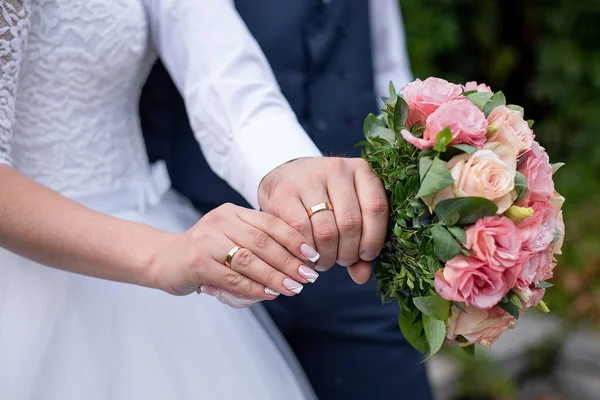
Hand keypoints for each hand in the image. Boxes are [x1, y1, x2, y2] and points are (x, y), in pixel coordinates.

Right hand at [150, 203, 319, 306]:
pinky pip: (232, 277)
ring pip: (249, 260)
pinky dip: (253, 287)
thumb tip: (298, 261)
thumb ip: (257, 242)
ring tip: (293, 288)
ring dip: (275, 276)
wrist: (164, 259)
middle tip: (308, 276)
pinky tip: (269, 293)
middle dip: (289, 261)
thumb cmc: (206, 251)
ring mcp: (207, 241)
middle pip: (263, 242)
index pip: (270, 222)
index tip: (313, 255)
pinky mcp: (197, 263)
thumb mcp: (231, 236)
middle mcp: (221, 222)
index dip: (294, 239)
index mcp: (234, 213)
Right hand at [258, 157, 387, 283]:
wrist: (285, 178)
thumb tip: (362, 277)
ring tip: (324, 261)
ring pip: (327, 231)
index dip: (374, 239)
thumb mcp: (347, 211)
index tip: (365, 256)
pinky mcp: (284, 192)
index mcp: (360, 170)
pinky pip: (301, 231)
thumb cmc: (324, 200)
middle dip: (347, 252)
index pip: (376, 208)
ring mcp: (309, 178)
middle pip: (350, 223)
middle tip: (341, 261)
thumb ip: (360, 242)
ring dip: (327, 256)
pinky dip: (306, 251)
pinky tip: (308, 255)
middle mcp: (336, 169)